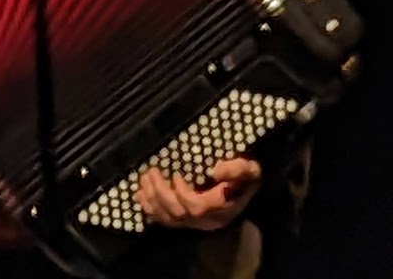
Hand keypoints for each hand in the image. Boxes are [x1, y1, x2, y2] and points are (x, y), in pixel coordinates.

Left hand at [135, 158, 262, 231]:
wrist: (247, 190)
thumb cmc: (247, 178)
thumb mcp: (250, 170)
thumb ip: (237, 169)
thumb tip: (215, 170)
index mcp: (222, 207)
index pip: (198, 207)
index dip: (182, 193)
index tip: (176, 174)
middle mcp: (208, 220)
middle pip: (179, 213)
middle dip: (161, 193)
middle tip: (151, 171)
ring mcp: (197, 223)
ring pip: (169, 219)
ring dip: (152, 199)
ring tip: (144, 179)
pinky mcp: (188, 223)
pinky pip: (166, 221)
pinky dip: (150, 209)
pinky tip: (141, 195)